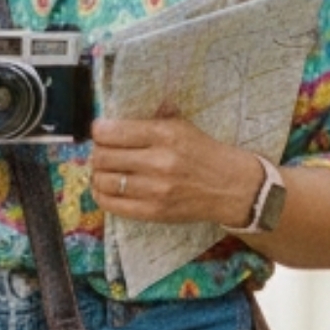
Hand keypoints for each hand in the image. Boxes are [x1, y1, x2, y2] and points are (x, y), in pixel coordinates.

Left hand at [90, 116, 263, 225]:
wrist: (231, 187)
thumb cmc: (204, 153)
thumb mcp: (183, 126)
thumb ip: (152, 118)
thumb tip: (116, 117)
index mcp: (164, 134)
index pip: (111, 132)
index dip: (98, 131)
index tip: (100, 132)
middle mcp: (158, 162)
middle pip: (103, 157)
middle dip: (97, 153)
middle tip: (102, 152)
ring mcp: (155, 190)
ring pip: (104, 181)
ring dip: (98, 175)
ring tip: (105, 171)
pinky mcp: (154, 212)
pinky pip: (113, 205)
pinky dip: (102, 195)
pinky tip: (105, 189)